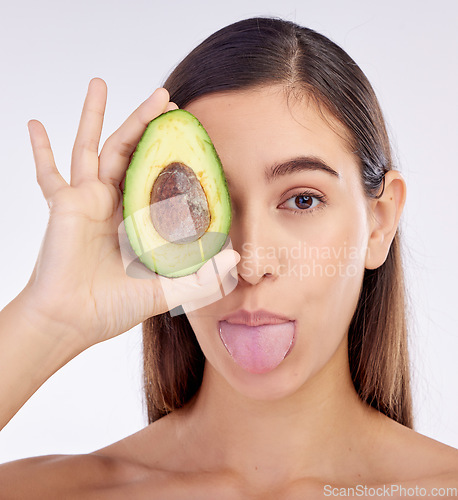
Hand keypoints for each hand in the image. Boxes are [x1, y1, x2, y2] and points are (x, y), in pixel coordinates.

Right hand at [22, 78, 238, 350]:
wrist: (71, 321)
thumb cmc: (112, 307)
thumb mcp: (166, 292)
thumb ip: (201, 279)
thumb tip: (235, 258)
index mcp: (141, 218)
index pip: (160, 174)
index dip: (174, 152)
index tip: (189, 130)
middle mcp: (116, 203)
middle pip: (132, 150)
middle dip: (146, 121)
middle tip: (164, 96)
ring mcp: (88, 200)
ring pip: (93, 147)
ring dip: (95, 115)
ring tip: (100, 82)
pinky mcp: (64, 205)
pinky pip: (48, 173)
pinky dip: (41, 151)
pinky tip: (34, 124)